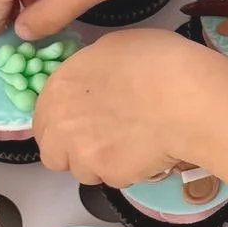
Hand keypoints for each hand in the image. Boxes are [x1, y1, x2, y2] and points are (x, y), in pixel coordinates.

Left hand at [32, 31, 227, 186]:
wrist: (187, 100)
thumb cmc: (156, 62)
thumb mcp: (113, 47)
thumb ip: (91, 71)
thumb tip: (96, 80)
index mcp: (59, 89)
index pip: (41, 120)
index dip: (60, 123)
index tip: (79, 121)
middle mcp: (63, 127)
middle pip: (54, 155)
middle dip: (72, 151)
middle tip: (100, 140)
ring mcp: (86, 157)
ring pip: (84, 172)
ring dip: (100, 163)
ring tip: (129, 146)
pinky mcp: (112, 177)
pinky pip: (116, 179)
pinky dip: (128, 170)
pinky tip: (147, 152)